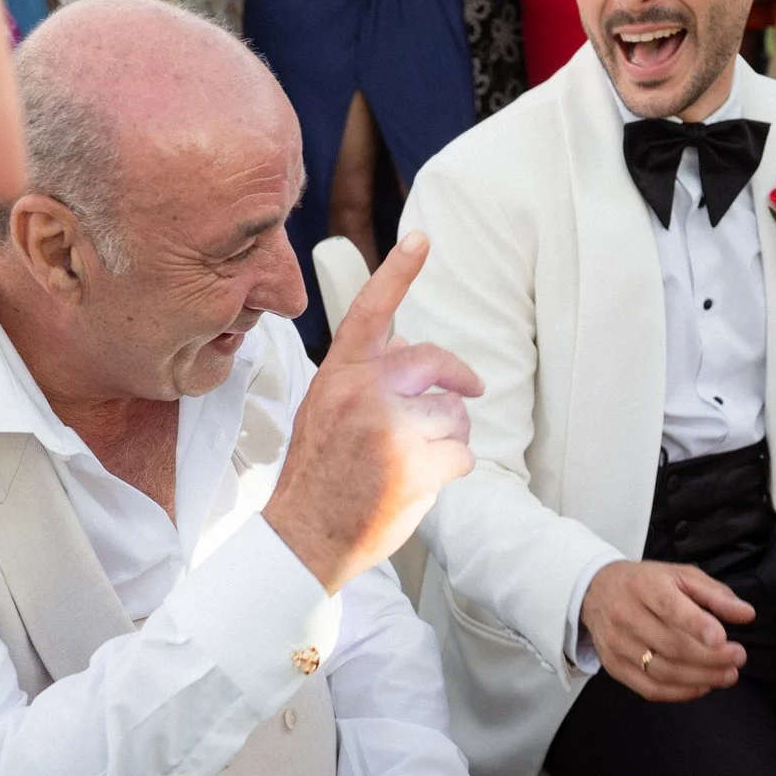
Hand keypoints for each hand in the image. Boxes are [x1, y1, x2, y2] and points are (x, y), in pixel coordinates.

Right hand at [264, 231, 482, 594]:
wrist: (303, 536)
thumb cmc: (317, 476)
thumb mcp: (325, 413)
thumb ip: (363, 379)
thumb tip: (403, 345)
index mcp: (337, 376)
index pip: (369, 312)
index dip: (397, 272)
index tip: (421, 239)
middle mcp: (361, 393)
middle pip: (432, 361)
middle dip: (459, 378)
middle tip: (472, 390)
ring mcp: (388, 427)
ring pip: (454, 414)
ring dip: (449, 438)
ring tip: (416, 461)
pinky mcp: (414, 463)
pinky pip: (462, 453)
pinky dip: (452, 470)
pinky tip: (422, 483)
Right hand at [579, 559, 752, 700]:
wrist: (596, 591)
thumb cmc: (647, 583)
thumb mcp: (681, 576)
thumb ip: (715, 595)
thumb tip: (747, 614)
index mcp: (644, 586)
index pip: (670, 608)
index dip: (697, 626)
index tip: (723, 639)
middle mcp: (625, 616)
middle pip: (672, 646)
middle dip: (711, 658)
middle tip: (739, 658)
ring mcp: (617, 645)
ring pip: (663, 671)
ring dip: (701, 678)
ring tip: (728, 675)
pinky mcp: (613, 666)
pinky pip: (649, 689)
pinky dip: (680, 693)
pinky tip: (702, 686)